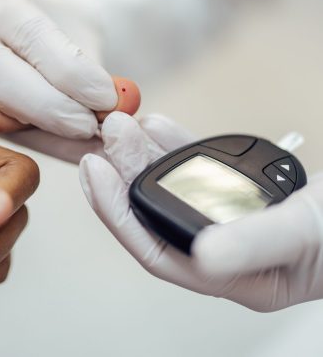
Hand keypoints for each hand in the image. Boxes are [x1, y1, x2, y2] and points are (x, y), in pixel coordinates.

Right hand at [0, 0, 117, 139]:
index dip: (70, 70)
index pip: (29, 33)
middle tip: (90, 127)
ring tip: (92, 142)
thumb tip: (115, 113)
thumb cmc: (58, 25)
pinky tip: (73, 148)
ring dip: (47, 132)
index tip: (107, 98)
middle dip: (47, 106)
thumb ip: (90, 66)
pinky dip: (40, 141)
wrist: (26, 27)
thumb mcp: (80, 30)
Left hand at [79, 112, 321, 311]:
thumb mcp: (300, 237)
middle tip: (108, 133)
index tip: (96, 172)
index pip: (152, 249)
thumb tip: (203, 257)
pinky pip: (193, 164)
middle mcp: (214, 244)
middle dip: (124, 171)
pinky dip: (174, 143)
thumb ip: (253, 244)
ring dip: (143, 153)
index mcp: (223, 273)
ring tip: (124, 123)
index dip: (116, 212)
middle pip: (154, 210)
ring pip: (168, 183)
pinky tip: (155, 123)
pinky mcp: (234, 186)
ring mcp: (222, 212)